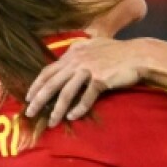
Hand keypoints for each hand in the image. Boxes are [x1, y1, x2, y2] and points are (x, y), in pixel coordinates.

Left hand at [24, 37, 145, 125]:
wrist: (139, 55)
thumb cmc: (118, 52)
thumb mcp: (95, 44)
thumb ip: (79, 50)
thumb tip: (68, 56)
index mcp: (73, 52)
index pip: (48, 70)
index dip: (36, 84)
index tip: (28, 97)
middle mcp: (78, 60)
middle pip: (52, 82)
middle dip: (38, 99)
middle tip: (29, 113)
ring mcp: (89, 69)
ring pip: (66, 92)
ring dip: (57, 109)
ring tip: (51, 122)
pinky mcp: (100, 79)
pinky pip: (86, 97)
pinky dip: (78, 109)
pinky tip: (72, 117)